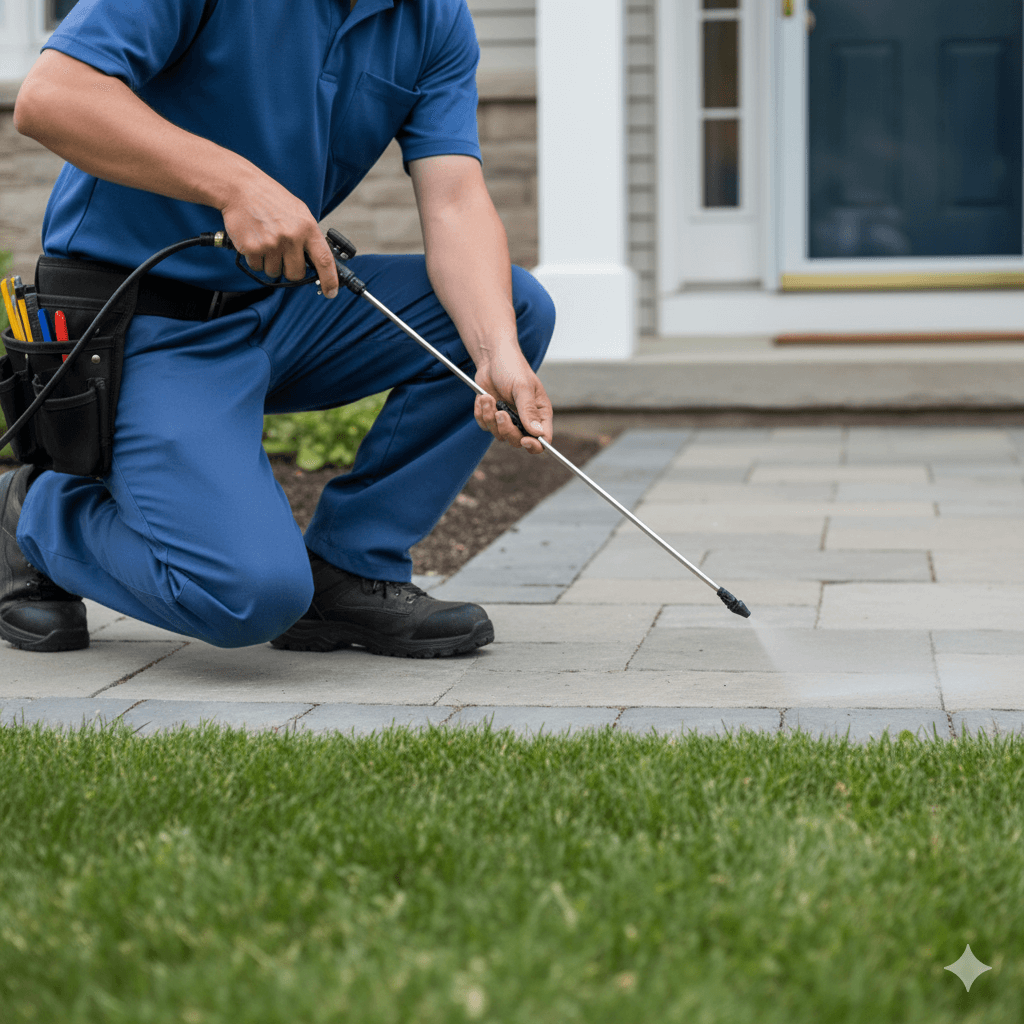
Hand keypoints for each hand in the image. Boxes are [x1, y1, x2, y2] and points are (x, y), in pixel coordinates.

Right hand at [220, 170, 339, 296]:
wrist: (241, 187)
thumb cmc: (271, 200)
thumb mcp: (299, 213)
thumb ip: (308, 236)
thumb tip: (317, 263)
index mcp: (307, 228)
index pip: (324, 260)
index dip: (330, 280)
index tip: (331, 293)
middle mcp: (291, 237)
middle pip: (296, 274)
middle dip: (289, 269)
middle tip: (282, 253)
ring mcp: (271, 244)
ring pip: (274, 273)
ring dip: (270, 263)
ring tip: (266, 241)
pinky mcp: (252, 248)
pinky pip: (257, 267)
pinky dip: (255, 259)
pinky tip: (254, 240)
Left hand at [474, 350, 552, 454]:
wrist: (491, 358)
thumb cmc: (512, 367)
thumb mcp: (522, 387)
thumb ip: (528, 410)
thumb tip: (538, 433)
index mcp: (540, 412)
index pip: (543, 439)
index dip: (535, 445)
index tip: (524, 440)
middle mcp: (525, 419)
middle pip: (518, 441)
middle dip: (507, 429)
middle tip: (500, 413)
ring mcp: (508, 419)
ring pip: (499, 435)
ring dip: (490, 417)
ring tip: (488, 397)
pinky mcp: (492, 416)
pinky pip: (485, 426)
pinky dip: (481, 413)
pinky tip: (483, 397)